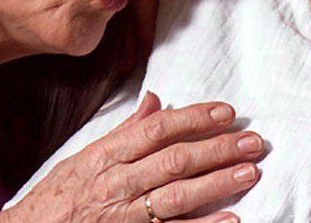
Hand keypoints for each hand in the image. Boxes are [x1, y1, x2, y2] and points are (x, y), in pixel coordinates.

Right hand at [0, 92, 262, 222]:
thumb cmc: (57, 198)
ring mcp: (122, 215)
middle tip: (254, 141)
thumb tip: (156, 99)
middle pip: (173, 160)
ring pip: (176, 196)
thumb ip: (123, 131)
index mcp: (105, 156)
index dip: (194, 118)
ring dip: (217, 183)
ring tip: (250, 172)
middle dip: (217, 149)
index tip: (227, 112)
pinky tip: (231, 219)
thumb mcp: (83, 158)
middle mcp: (115, 183)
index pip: (156, 130)